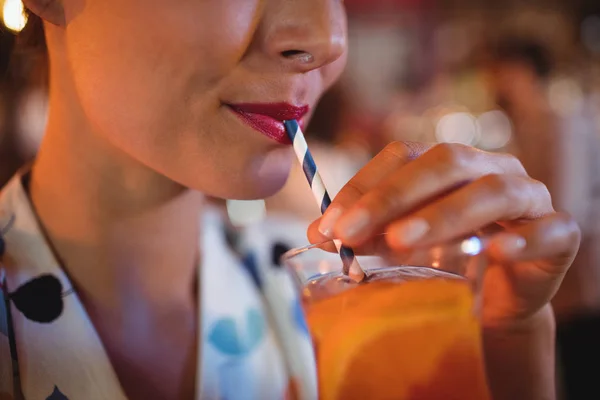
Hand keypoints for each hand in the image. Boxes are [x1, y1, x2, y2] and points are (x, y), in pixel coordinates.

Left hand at [307, 142, 580, 328]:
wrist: (491, 300)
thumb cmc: (442, 261)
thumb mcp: (397, 242)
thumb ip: (365, 232)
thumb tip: (319, 233)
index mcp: (449, 164)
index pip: (404, 155)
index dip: (365, 186)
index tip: (329, 224)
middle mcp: (490, 169)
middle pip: (446, 164)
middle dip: (393, 197)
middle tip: (352, 233)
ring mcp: (529, 199)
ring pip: (493, 191)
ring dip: (444, 214)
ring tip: (401, 242)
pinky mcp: (559, 235)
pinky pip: (548, 230)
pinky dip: (521, 240)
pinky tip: (493, 254)